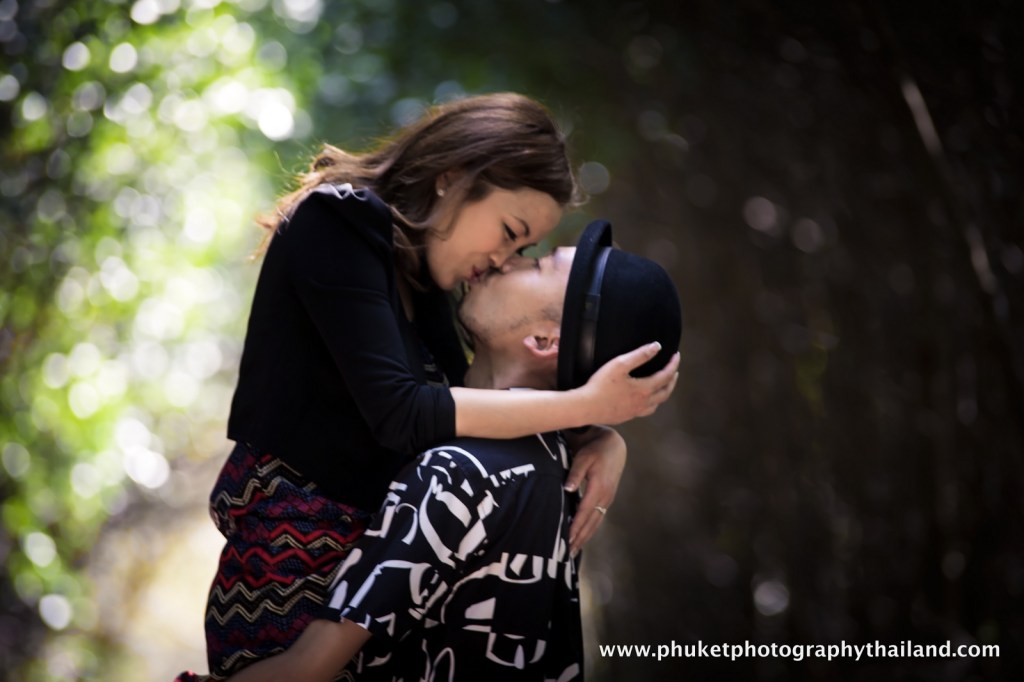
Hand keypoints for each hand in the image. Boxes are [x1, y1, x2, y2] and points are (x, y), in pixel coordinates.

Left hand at [564, 426, 626, 555]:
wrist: (613, 445)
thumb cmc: (595, 449)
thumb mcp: (583, 458)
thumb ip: (575, 473)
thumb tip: (567, 489)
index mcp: (599, 488)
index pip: (585, 512)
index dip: (576, 526)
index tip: (567, 539)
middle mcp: (606, 497)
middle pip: (592, 523)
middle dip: (580, 538)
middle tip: (568, 553)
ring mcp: (608, 499)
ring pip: (596, 522)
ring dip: (585, 537)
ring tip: (574, 550)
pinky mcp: (607, 498)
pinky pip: (598, 517)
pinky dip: (590, 529)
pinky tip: (583, 536)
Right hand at [574, 343, 679, 425]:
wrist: (586, 407)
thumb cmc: (600, 385)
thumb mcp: (619, 364)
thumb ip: (640, 355)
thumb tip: (656, 346)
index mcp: (644, 389)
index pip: (666, 375)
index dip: (673, 364)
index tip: (676, 355)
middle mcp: (643, 403)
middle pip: (665, 392)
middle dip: (672, 380)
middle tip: (674, 371)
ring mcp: (635, 412)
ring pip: (657, 404)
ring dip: (663, 393)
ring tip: (663, 386)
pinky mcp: (626, 417)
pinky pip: (645, 411)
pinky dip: (651, 403)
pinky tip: (645, 401)